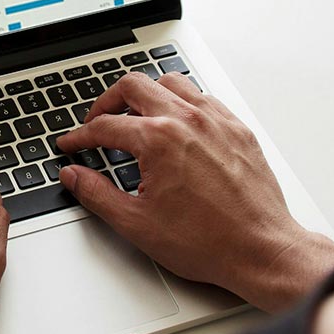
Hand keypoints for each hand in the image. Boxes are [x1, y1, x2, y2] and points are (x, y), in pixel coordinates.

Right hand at [56, 72, 333, 311]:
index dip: (79, 136)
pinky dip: (183, 104)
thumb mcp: (135, 223)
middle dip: (106, 102)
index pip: (104, 125)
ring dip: (147, 95)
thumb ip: (95, 193)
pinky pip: (205, 99)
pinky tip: (178, 125)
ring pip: (171, 83)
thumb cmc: (208, 241)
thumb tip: (73, 176)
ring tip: (136, 116)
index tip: (72, 145)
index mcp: (158, 140)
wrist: (261, 250)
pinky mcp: (238, 131)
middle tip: (97, 122)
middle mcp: (188, 121)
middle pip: (134, 86)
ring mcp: (217, 122)